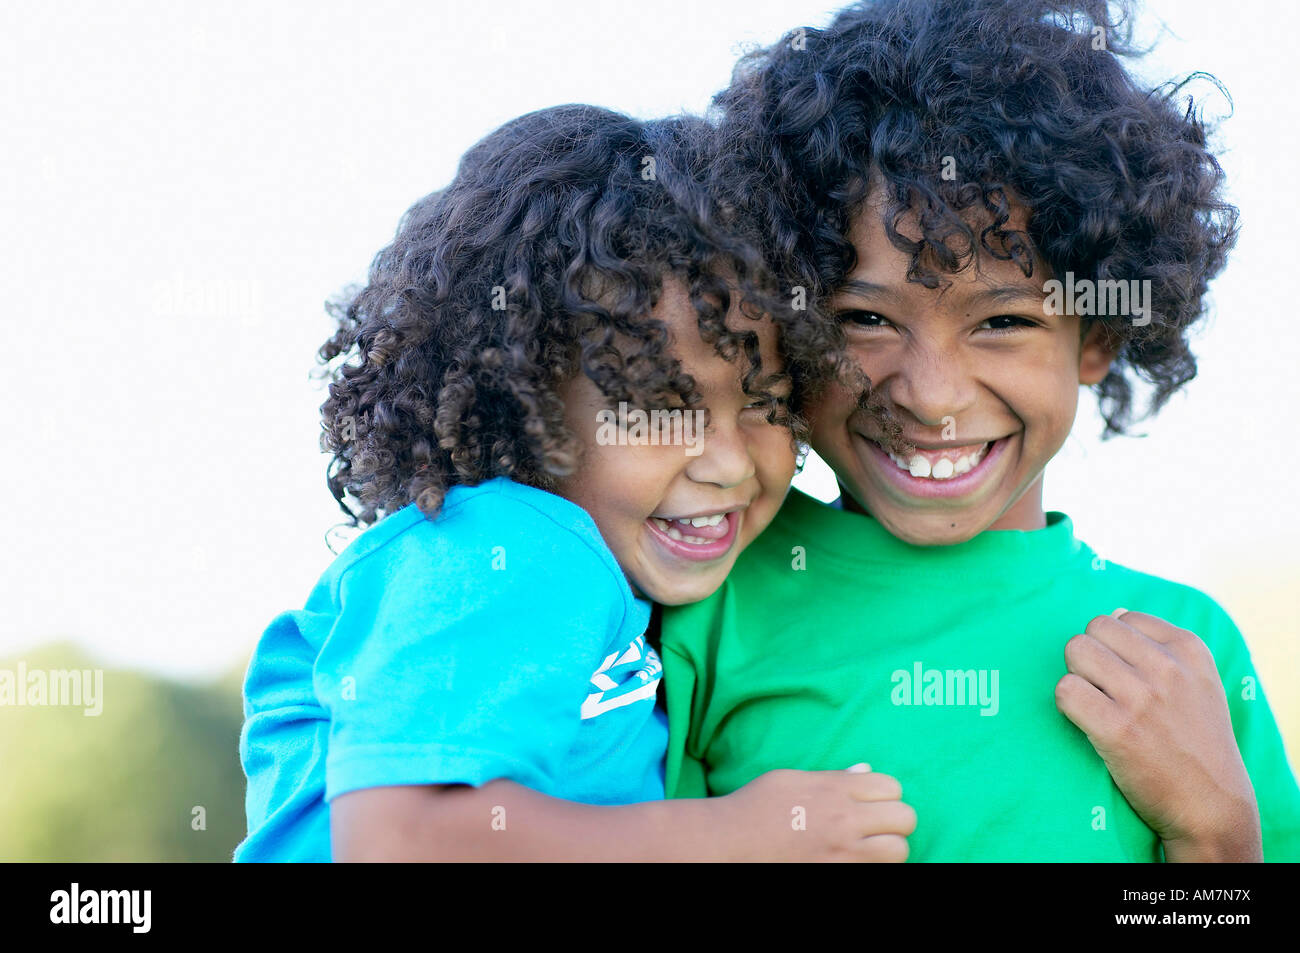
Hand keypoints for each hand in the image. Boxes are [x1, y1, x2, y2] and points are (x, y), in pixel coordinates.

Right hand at [717, 764, 916, 861]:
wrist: (730, 842)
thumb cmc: (756, 805)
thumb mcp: (791, 779)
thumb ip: (833, 776)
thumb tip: (864, 771)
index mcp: (835, 789)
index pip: (892, 786)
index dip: (885, 793)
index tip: (871, 801)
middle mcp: (845, 820)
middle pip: (905, 818)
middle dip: (895, 820)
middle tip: (877, 825)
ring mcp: (843, 852)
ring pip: (899, 850)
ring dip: (889, 848)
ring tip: (869, 847)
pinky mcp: (837, 872)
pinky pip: (876, 870)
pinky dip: (872, 865)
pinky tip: (855, 860)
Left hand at [1055, 609, 1260, 861]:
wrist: (1211, 804)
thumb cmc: (1196, 740)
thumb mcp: (1197, 683)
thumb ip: (1159, 645)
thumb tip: (1113, 612)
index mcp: (1189, 649)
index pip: (1122, 617)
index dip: (1113, 646)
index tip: (1126, 675)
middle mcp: (1167, 668)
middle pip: (1093, 629)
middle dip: (1090, 656)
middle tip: (1103, 689)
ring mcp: (1142, 697)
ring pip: (1075, 652)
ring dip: (1077, 677)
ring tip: (1096, 704)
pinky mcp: (1117, 729)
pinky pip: (1065, 690)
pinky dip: (1066, 704)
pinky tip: (1085, 721)